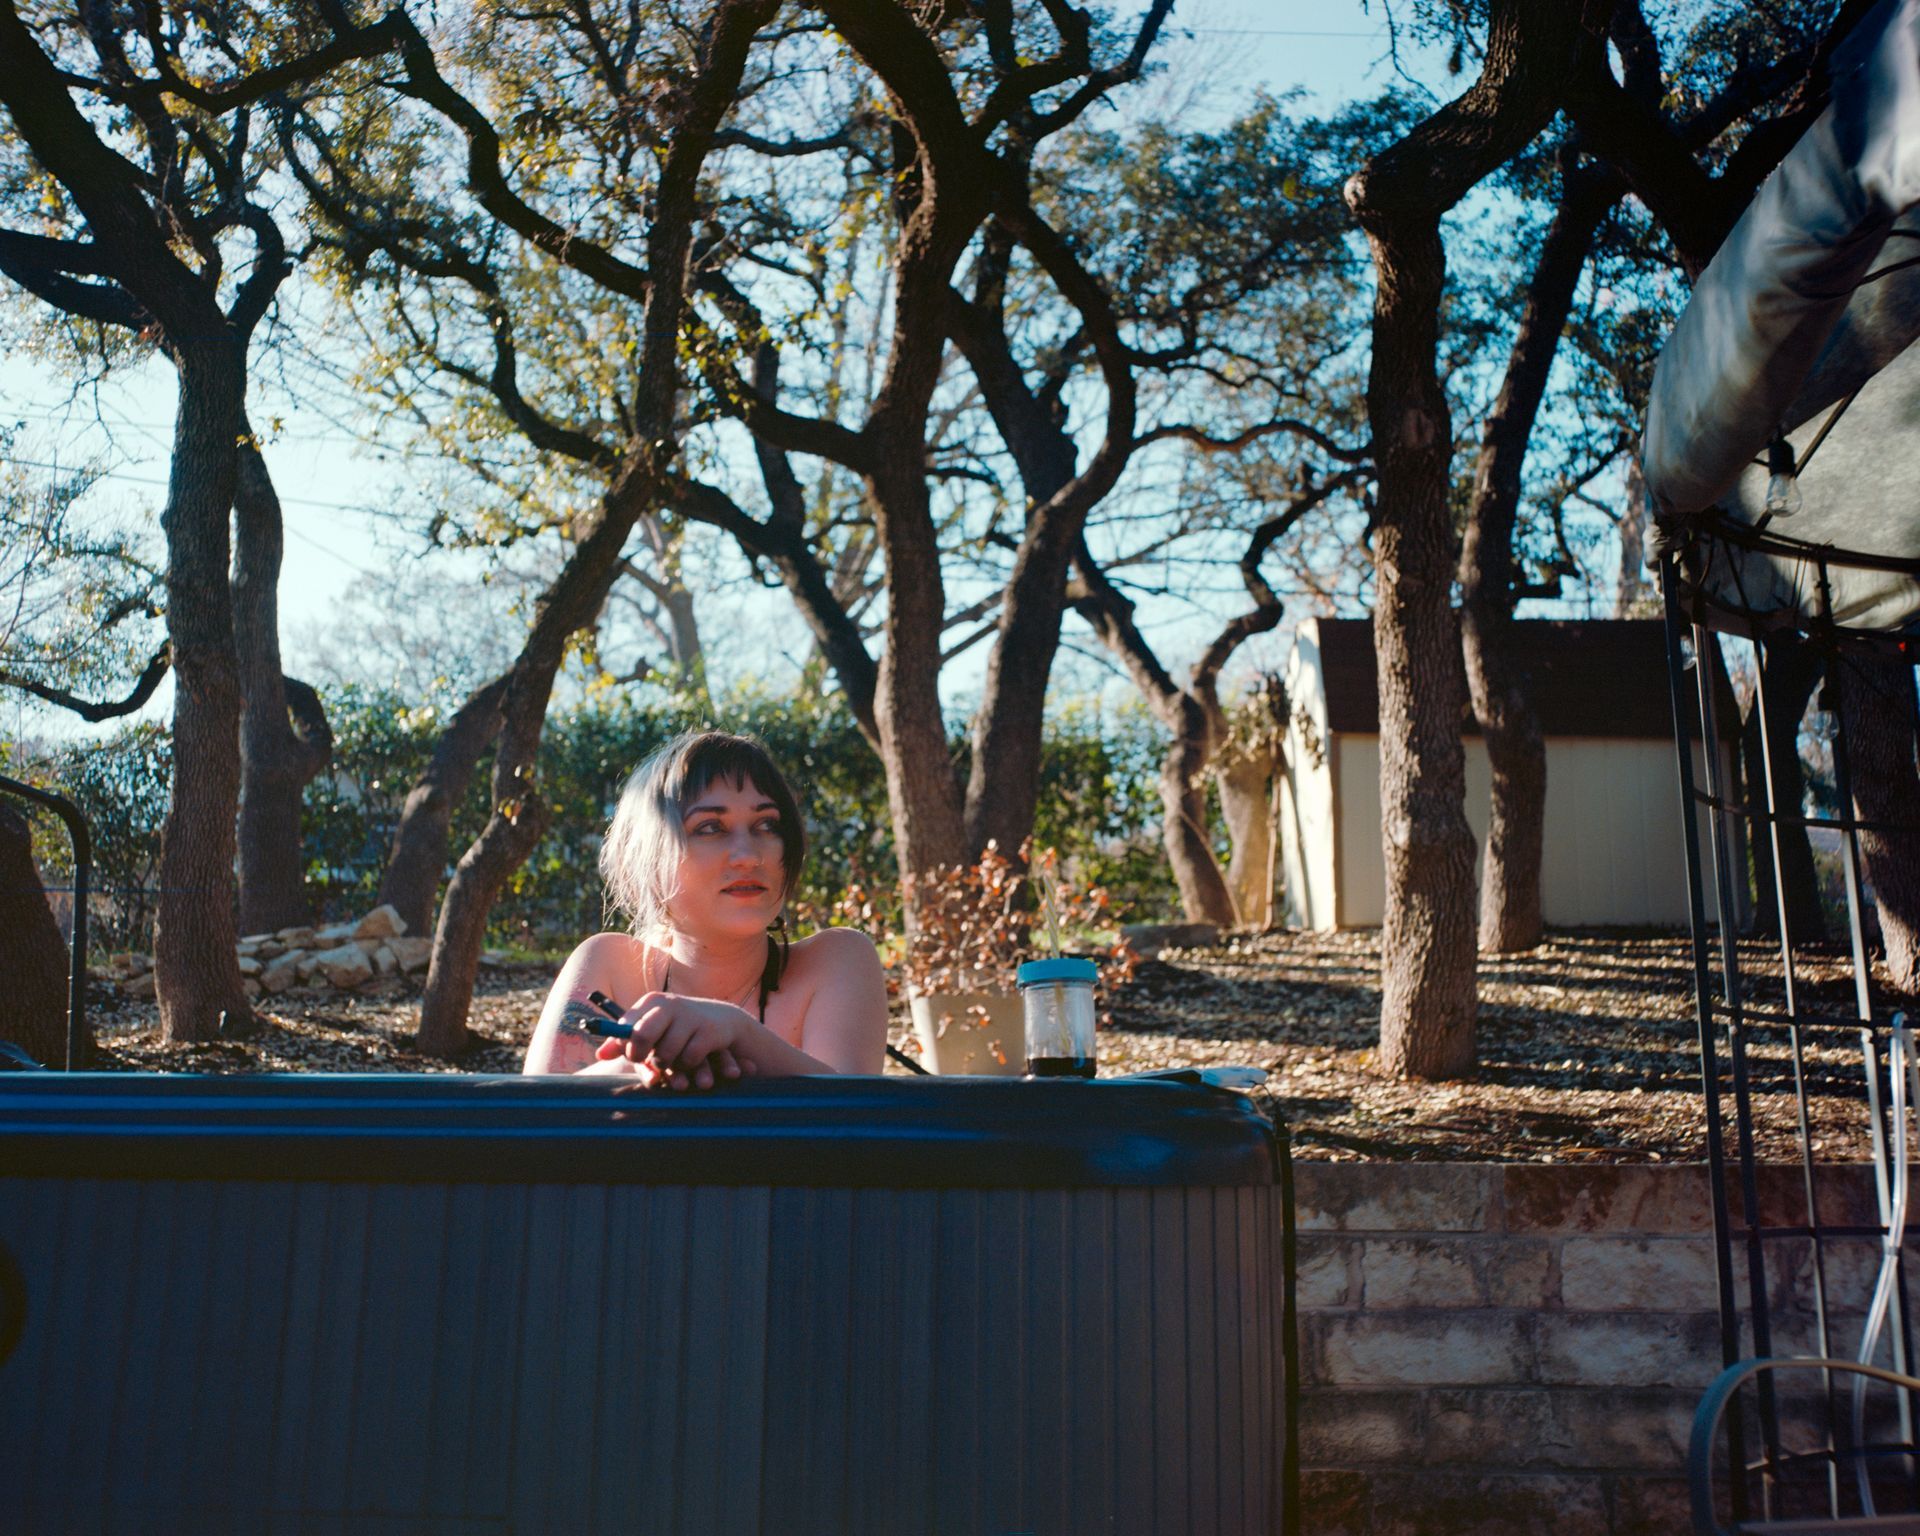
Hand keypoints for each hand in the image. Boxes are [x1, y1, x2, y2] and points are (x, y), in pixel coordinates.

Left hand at [594, 992, 755, 1090]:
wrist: (723, 1021)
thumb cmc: (679, 1028)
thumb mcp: (653, 1030)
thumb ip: (625, 1042)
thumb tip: (600, 1055)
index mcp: (652, 1002)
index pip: (625, 1026)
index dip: (625, 1046)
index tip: (632, 1056)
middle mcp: (669, 1004)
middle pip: (642, 1036)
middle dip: (641, 1056)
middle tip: (647, 1060)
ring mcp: (690, 1016)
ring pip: (666, 1053)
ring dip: (667, 1064)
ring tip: (671, 1061)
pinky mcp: (708, 1031)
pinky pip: (688, 1058)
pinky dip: (687, 1065)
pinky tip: (691, 1059)